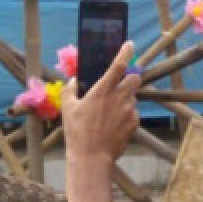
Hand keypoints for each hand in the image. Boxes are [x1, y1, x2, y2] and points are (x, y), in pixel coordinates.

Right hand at [62, 41, 140, 169]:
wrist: (92, 157)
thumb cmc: (77, 132)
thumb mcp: (67, 108)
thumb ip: (70, 90)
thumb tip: (74, 81)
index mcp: (102, 90)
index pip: (119, 65)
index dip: (125, 52)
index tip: (129, 44)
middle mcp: (119, 98)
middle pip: (135, 79)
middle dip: (131, 77)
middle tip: (120, 84)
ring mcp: (129, 111)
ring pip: (132, 97)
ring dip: (124, 99)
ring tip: (109, 112)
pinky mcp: (134, 123)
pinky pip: (133, 112)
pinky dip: (125, 114)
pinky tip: (113, 124)